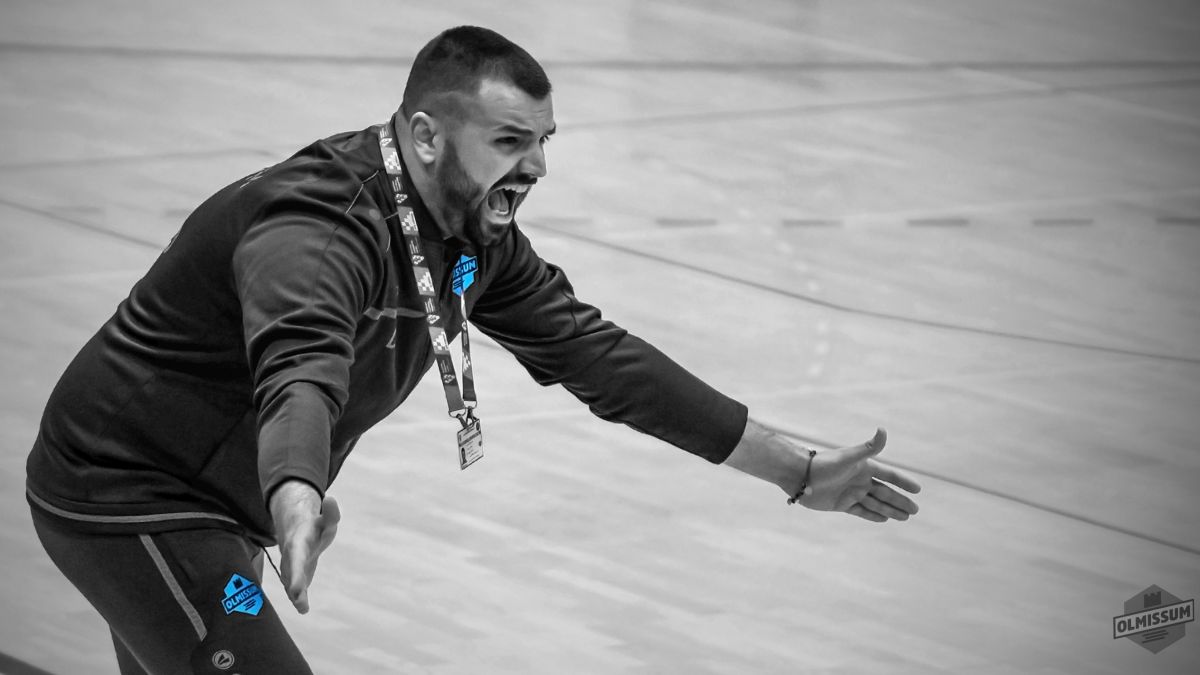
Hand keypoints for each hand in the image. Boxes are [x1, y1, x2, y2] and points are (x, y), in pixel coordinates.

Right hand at [268, 479, 340, 613]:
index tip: (297, 587)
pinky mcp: (296, 577)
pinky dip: (298, 599)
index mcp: (298, 544)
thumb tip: (331, 499)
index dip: (296, 572)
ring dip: (296, 596)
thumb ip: (331, 513)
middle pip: (292, 573)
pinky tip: (303, 609)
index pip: (297, 558)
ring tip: (302, 607)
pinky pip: (295, 589)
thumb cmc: (315, 527)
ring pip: (291, 584)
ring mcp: (291, 569)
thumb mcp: (326, 519)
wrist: (298, 532)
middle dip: (294, 586)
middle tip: (298, 599)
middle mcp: (291, 559)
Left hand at [801, 428, 920, 521]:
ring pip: (876, 504)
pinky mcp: (841, 504)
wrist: (800, 476)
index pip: (889, 476)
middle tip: (916, 510)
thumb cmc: (824, 464)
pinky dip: (873, 515)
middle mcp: (859, 480)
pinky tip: (884, 519)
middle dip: (901, 501)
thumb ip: (868, 447)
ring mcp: (851, 493)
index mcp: (864, 468)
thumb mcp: (849, 457)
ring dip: (891, 510)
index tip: (918, 490)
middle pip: (885, 493)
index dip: (903, 482)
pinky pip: (861, 511)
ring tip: (906, 517)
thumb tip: (883, 430)